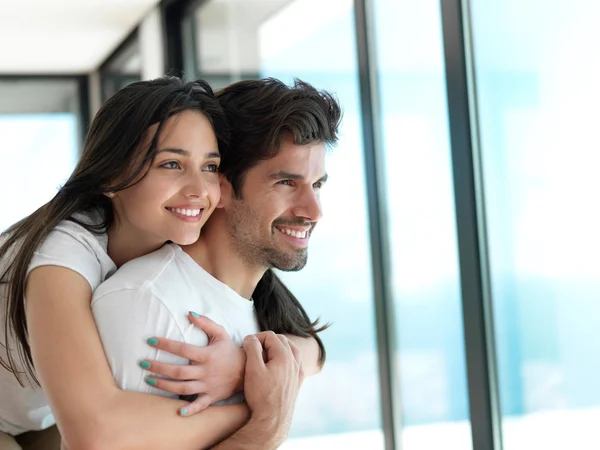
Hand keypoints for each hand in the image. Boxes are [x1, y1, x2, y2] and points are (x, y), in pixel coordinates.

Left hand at [140, 313, 244, 415]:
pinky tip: (178, 412)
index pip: (183, 349)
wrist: (247, 369)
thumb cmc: (229, 350)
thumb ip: (205, 323)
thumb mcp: (220, 333)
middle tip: (142, 363)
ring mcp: (208, 386)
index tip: (150, 341)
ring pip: (183, 388)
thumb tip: (189, 313)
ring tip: (149, 380)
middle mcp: (206, 371)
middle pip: (178, 371)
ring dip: (164, 386)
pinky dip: (190, 410)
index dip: (166, 345)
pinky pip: (200, 405)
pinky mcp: (211, 397)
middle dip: (159, 367)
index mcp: (207, 355)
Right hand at [241, 331, 303, 446]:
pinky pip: (295, 363)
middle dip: (267, 341)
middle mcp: (294, 361)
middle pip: (281, 340)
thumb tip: (251, 338)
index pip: (270, 336)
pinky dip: (287, 358)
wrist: (272, 421)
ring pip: (291, 350)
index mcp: (284, 355)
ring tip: (266, 355)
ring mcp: (298, 372)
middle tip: (254, 350)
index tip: (246, 347)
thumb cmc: (261, 395)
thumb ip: (252, 349)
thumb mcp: (252, 369)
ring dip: (278, 348)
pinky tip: (279, 365)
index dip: (256, 338)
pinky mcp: (298, 382)